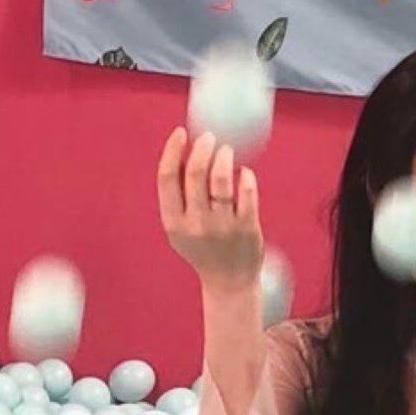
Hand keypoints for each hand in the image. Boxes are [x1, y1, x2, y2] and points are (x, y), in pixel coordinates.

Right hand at [158, 126, 263, 290]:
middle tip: (209, 138)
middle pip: (196, 172)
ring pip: (222, 179)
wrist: (228, 281)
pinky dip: (245, 175)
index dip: (173, 150)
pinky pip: (247, 191)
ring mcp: (223, 226)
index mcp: (174, 222)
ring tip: (226, 151)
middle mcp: (196, 224)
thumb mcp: (181, 227)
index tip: (181, 132)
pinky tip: (243, 173)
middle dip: (203, 147)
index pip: (167, 177)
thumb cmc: (203, 247)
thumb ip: (179, 196)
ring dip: (224, 156)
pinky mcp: (247, 228)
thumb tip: (185, 151)